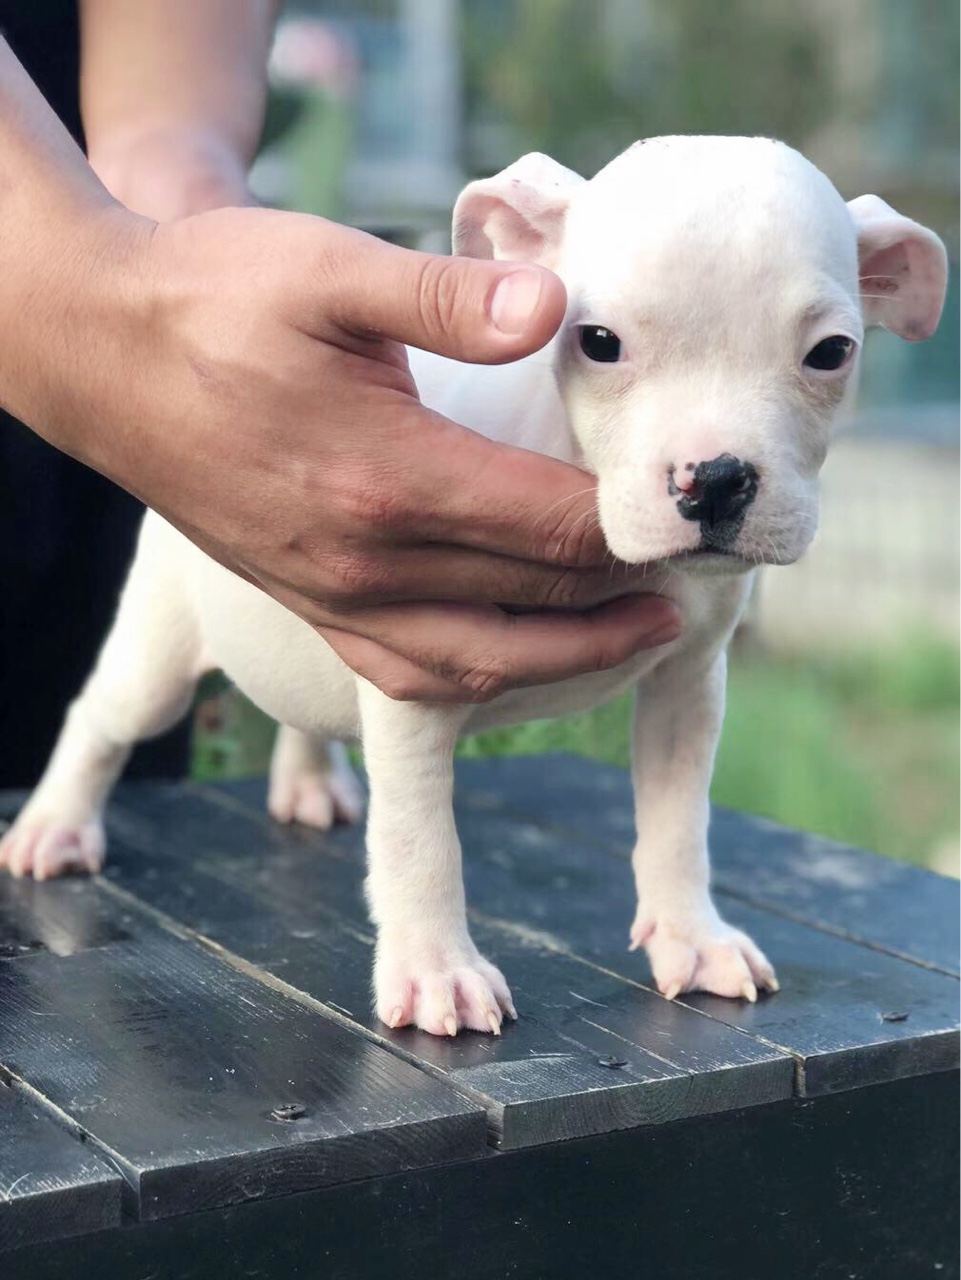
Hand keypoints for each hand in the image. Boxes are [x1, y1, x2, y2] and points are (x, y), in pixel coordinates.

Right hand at [11, 205, 679, 700]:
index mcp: (390, 477)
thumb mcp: (330, 270)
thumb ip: (449, 298)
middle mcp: (368, 561)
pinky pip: (410, 676)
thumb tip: (556, 309)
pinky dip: (484, 678)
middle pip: (536, 595)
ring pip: (483, 660)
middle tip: (700, 573)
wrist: (105, 353)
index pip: (552, 523)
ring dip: (575, 655)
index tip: (690, 512)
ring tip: (645, 633)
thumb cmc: (214, 300)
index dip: (633, 525)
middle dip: (626, 587)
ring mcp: (334, 596)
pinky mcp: (310, 605)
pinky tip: (524, 660)